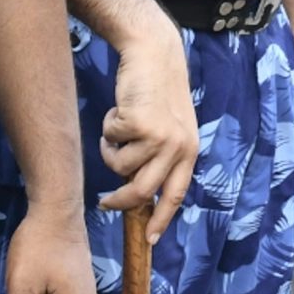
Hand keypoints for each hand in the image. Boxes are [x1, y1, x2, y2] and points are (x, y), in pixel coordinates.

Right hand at [96, 13, 199, 243]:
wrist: (155, 54)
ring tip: (118, 128)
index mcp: (189, 151)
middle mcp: (178, 147)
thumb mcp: (170, 126)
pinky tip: (120, 109)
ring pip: (119, 166)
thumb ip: (160, 157)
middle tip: (104, 202)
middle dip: (118, 201)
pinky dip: (108, 127)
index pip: (175, 194)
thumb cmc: (157, 91)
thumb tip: (137, 193)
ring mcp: (160, 136)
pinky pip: (110, 141)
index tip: (149, 240)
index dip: (161, 219)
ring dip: (110, 150)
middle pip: (141, 191)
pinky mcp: (140, 123)